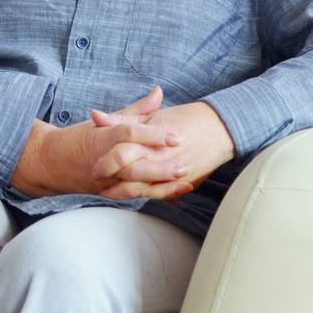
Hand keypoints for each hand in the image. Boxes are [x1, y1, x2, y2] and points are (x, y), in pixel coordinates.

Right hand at [11, 86, 187, 200]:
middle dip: (160, 168)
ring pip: (135, 187)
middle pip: (134, 167)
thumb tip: (159, 92)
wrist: (49, 162)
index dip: (152, 135)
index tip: (175, 136)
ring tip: (185, 183)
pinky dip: (154, 196)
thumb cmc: (79, 138)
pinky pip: (134, 197)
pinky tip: (174, 196)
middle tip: (184, 164)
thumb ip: (136, 109)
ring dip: (161, 187)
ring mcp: (105, 181)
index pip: (128, 135)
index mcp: (102, 139)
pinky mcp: (109, 193)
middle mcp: (103, 163)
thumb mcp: (105, 120)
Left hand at [89, 91, 236, 201]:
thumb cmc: (184, 118)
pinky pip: (161, 194)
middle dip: (112, 180)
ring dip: (124, 192)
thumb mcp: (152, 116)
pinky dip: (146, 196)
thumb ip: (123, 118)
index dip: (106, 162)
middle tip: (95, 181)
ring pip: (144, 189)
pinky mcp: (183, 183)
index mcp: (151, 140)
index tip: (93, 165)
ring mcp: (172, 174)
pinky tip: (134, 195)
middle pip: (130, 175)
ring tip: (108, 192)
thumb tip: (95, 116)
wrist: (219, 128)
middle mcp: (160, 159)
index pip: (122, 153)